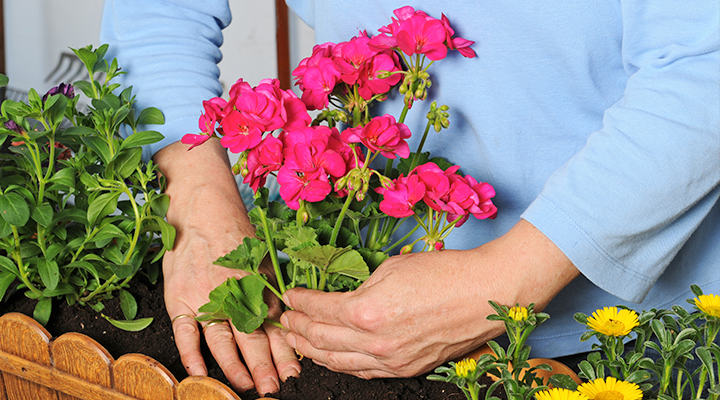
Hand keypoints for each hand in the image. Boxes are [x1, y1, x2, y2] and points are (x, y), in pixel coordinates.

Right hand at [155, 141, 299, 392]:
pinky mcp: (181, 298)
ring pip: (223, 342)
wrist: (203, 210)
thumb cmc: (235, 237)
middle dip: (264, 369)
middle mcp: (236, 296)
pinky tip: (200, 374)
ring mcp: (207, 298)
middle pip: (252, 340)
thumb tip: (284, 325)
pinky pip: (186, 333)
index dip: (283, 354)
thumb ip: (269, 295)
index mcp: (258, 288)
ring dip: (235, 368)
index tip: (291, 374)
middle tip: (271, 390)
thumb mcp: (262, 263)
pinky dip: (192, 355)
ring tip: (244, 387)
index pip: (273, 329)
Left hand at [280, 219, 578, 378]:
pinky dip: (341, 364)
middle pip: (320, 339)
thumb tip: (342, 294)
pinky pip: (363, 372)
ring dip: (312, 351)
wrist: (486, 293)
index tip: (288, 295)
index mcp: (366, 311)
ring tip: (298, 341)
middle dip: (297, 328)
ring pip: (337, 362)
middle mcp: (374, 342)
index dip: (299, 302)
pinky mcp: (405, 369)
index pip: (318, 309)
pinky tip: (331, 357)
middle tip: (285, 320)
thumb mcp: (392, 267)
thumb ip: (360, 286)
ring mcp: (390, 361)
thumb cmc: (443, 272)